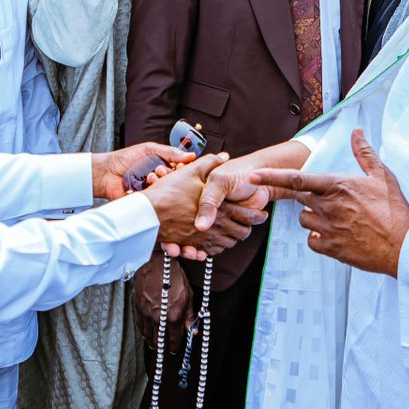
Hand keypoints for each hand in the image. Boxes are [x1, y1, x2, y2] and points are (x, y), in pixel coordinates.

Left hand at [94, 142, 194, 200]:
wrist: (106, 172)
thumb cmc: (125, 159)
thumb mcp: (149, 149)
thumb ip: (168, 152)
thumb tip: (190, 155)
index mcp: (164, 168)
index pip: (181, 170)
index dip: (182, 168)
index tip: (180, 165)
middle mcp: (161, 181)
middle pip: (176, 182)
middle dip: (169, 175)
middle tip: (159, 170)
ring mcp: (155, 192)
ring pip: (167, 192)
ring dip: (160, 184)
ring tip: (150, 177)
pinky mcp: (148, 203)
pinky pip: (157, 202)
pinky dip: (153, 194)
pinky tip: (147, 187)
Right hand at [133, 251, 195, 351]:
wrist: (156, 264)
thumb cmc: (174, 277)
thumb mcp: (188, 296)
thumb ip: (189, 316)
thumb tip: (192, 331)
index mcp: (174, 317)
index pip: (174, 339)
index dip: (174, 346)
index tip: (174, 350)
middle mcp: (159, 319)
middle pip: (159, 340)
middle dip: (162, 346)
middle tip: (164, 349)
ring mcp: (147, 314)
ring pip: (148, 335)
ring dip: (152, 341)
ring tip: (154, 345)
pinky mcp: (138, 308)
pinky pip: (139, 325)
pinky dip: (143, 332)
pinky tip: (145, 334)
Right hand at [144, 154, 266, 253]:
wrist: (146, 214)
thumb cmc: (168, 192)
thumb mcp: (191, 171)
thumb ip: (210, 163)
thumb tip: (224, 156)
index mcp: (220, 208)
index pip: (249, 216)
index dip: (258, 216)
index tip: (262, 213)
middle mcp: (215, 226)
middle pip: (241, 233)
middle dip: (246, 228)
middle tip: (248, 223)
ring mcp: (204, 239)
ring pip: (228, 244)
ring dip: (232, 238)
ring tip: (233, 231)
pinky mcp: (192, 246)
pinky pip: (211, 252)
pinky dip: (216, 247)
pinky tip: (215, 240)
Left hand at [249, 128, 408, 276]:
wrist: (403, 247)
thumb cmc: (394, 209)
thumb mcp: (382, 176)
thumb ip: (364, 153)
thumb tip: (357, 131)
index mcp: (336, 186)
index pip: (297, 180)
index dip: (272, 177)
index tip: (253, 176)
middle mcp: (328, 207)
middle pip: (301, 199)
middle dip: (310, 197)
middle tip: (331, 200)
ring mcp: (328, 229)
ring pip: (305, 220)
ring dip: (314, 217)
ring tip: (338, 218)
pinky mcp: (331, 249)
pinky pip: (312, 241)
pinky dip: (319, 238)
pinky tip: (336, 235)